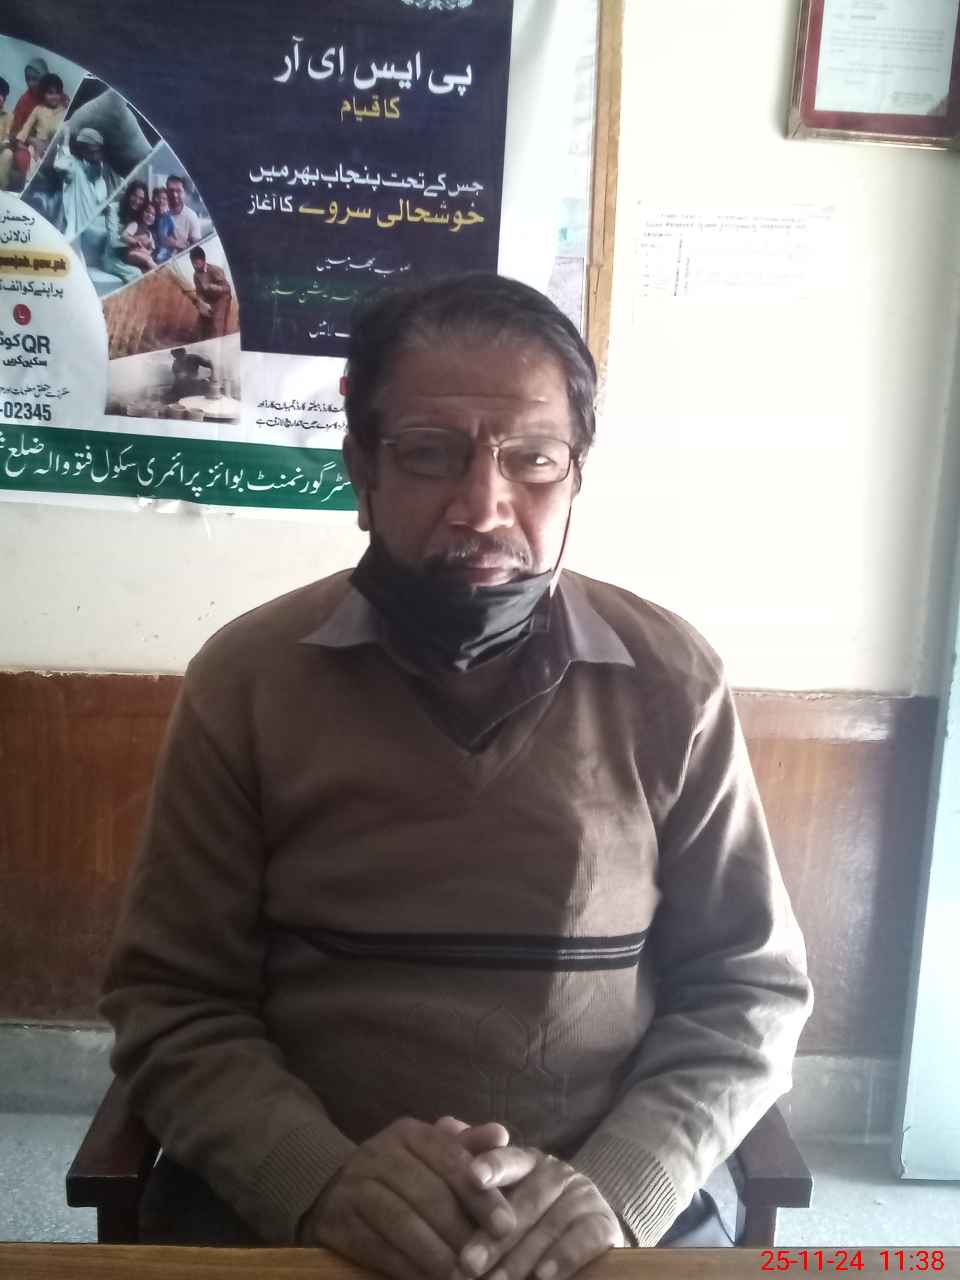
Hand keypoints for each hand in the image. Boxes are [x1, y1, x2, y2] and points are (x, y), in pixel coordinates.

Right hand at [297, 1116, 517, 1279]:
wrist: (336, 1191)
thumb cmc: (404, 1175)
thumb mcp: (433, 1156)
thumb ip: (469, 1149)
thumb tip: (502, 1133)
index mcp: (409, 1133)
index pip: (451, 1160)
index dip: (481, 1194)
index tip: (507, 1226)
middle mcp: (379, 1152)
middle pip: (428, 1193)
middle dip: (461, 1231)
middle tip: (486, 1262)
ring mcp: (355, 1184)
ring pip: (402, 1222)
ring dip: (435, 1255)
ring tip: (461, 1278)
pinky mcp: (338, 1219)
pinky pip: (378, 1246)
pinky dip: (407, 1268)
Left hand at [454, 1145, 623, 1279]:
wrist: (587, 1230)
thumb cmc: (530, 1210)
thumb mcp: (504, 1189)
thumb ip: (475, 1159)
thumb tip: (445, 1125)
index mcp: (527, 1161)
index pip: (508, 1159)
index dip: (492, 1165)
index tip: (473, 1177)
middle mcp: (556, 1173)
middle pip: (523, 1203)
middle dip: (492, 1237)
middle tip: (467, 1264)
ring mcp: (582, 1196)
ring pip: (548, 1226)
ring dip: (520, 1259)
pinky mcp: (604, 1224)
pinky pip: (583, 1240)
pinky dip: (562, 1258)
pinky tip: (542, 1276)